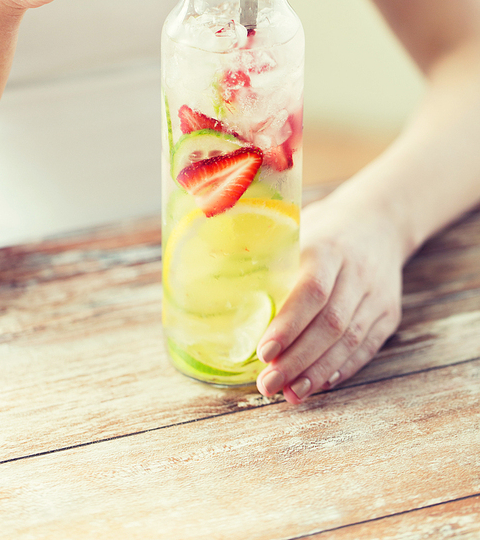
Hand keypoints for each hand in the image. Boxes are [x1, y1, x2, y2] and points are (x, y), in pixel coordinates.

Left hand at [256, 190, 403, 403]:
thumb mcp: (299, 231)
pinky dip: (342, 369)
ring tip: (289, 393)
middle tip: (268, 384)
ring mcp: (377, 295)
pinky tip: (319, 384)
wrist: (379, 221)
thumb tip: (225, 294)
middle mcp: (357, 273)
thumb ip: (271, 259)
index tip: (264, 351)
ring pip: (350, 341)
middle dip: (297, 359)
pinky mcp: (389, 313)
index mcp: (329, 249)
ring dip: (318, 372)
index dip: (289, 324)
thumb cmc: (324, 230)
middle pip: (331, 324)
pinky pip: (366, 347)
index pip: (312, 291)